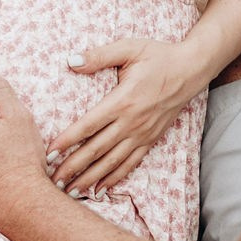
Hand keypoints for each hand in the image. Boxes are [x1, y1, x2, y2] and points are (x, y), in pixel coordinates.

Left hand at [50, 37, 206, 195]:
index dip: (67, 141)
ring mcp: (142, 134)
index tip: (49, 153)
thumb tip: (71, 60)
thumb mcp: (129, 48)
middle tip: (53, 182)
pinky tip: (101, 190)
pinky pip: (130, 163)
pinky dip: (115, 178)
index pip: (88, 125)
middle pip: (96, 150)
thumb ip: (99, 56)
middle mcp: (131, 122)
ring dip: (90, 178)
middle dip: (73, 167)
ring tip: (71, 192)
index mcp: (122, 101)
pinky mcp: (151, 139)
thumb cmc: (158, 56)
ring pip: (112, 162)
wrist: (191, 69)